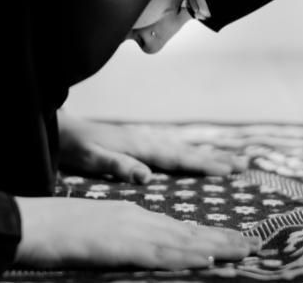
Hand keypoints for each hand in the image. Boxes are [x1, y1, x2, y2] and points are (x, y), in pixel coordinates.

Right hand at [14, 196, 260, 268]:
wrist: (31, 222)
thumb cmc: (55, 230)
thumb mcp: (95, 231)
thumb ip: (120, 239)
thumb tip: (137, 251)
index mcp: (131, 216)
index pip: (177, 227)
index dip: (207, 234)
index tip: (232, 239)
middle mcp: (137, 219)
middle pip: (188, 231)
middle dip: (223, 237)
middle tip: (255, 244)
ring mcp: (131, 231)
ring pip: (183, 240)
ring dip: (218, 246)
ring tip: (246, 251)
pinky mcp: (122, 245)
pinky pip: (160, 253)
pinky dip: (187, 256)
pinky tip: (208, 259)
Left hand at [57, 111, 247, 183]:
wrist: (57, 126)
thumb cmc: (73, 145)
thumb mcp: (91, 158)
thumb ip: (118, 165)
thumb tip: (147, 176)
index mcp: (138, 146)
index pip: (177, 158)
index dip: (203, 165)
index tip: (229, 171)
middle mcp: (145, 140)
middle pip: (186, 150)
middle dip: (215, 158)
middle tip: (244, 164)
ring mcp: (141, 140)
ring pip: (180, 148)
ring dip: (205, 154)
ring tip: (229, 160)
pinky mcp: (134, 143)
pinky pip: (169, 149)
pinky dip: (186, 153)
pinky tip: (190, 157)